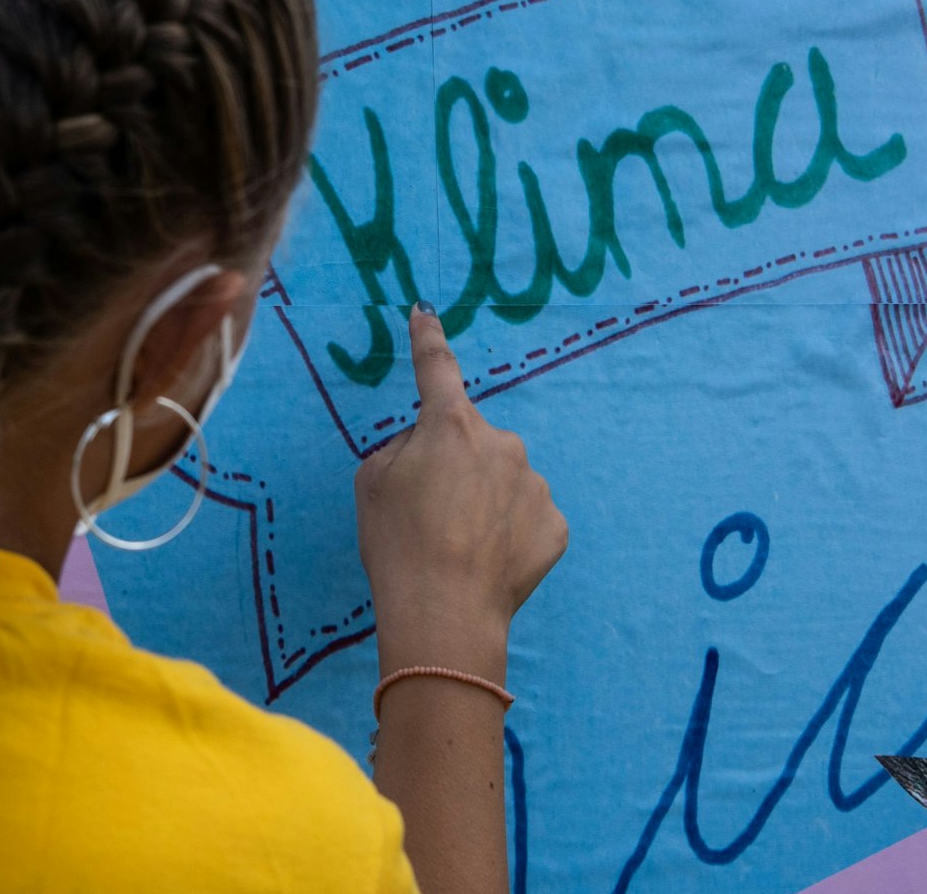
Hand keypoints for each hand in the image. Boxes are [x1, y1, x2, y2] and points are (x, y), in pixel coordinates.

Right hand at [355, 303, 568, 676]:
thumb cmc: (397, 544)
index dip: (427, 338)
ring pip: (504, 479)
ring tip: (458, 545)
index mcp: (450, 426)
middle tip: (429, 511)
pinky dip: (509, 532)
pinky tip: (486, 560)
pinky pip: (526, 516)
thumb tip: (425, 447)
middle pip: (472, 441)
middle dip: (455, 464)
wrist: (444, 613)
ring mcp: (534, 484)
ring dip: (485, 500)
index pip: (436, 369)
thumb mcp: (372, 484)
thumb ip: (401, 449)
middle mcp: (501, 443)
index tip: (425, 312)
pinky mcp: (554, 525)